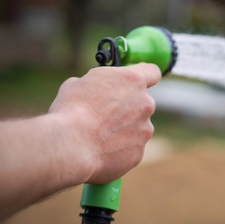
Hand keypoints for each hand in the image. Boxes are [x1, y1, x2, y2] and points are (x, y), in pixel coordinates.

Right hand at [49, 63, 160, 183]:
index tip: (135, 82)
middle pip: (143, 102)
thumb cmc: (71, 110)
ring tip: (99, 135)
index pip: (153, 72)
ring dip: (124, 129)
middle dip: (128, 107)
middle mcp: (146, 103)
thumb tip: (94, 89)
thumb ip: (97, 83)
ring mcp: (145, 129)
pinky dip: (119, 148)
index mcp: (133, 80)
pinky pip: (131, 147)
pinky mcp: (139, 151)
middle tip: (106, 114)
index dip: (144, 76)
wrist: (71, 145)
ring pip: (138, 126)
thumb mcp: (78, 83)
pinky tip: (101, 149)